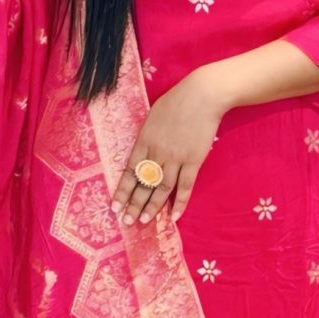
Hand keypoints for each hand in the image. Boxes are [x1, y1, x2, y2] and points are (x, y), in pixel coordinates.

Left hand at [112, 68, 222, 226]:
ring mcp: (176, 158)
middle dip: (134, 204)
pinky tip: (173, 216)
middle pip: (144, 184)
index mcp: (144, 140)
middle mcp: (157, 153)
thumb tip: (143, 154)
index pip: (130, 171)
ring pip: (162, 189)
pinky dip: (179, 202)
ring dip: (152, 207)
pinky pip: (185, 186)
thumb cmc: (177, 101)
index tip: (116, 206)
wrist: (202, 95)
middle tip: (128, 222)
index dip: (123, 191)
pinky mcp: (193, 161)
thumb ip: (147, 137)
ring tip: (144, 221)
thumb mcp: (152, 116)